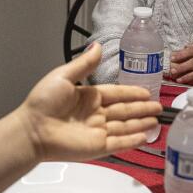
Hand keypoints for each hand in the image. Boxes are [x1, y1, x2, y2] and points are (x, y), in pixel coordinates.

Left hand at [15, 44, 161, 161]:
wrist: (33, 129)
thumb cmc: (45, 101)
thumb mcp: (63, 76)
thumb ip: (84, 64)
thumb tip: (98, 45)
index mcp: (89, 96)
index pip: (116, 94)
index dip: (132, 93)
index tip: (147, 92)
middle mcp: (96, 114)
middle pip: (124, 110)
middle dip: (142, 108)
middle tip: (159, 106)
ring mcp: (98, 132)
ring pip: (125, 126)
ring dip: (141, 123)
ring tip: (157, 120)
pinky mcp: (98, 147)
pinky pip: (119, 143)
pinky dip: (133, 141)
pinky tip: (145, 137)